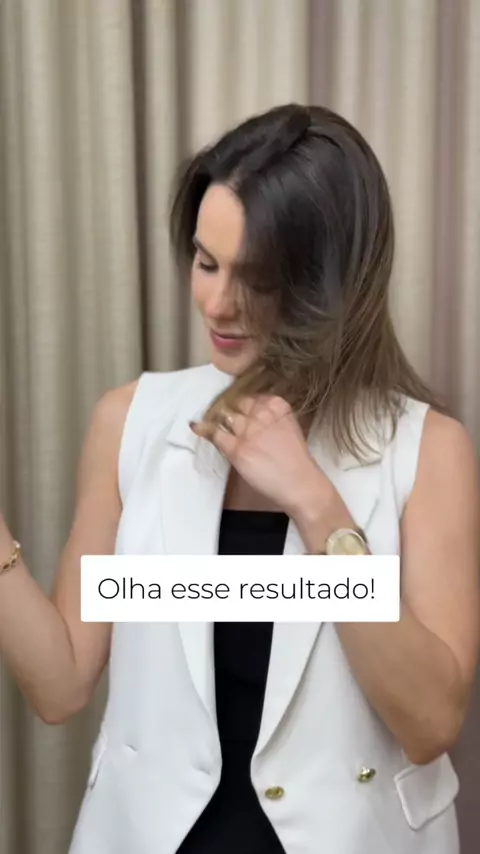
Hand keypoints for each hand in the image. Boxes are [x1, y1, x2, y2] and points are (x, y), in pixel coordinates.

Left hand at [190, 395, 333, 517]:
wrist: (300, 483)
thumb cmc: (296, 459)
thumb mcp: (288, 428)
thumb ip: (271, 418)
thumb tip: (250, 414)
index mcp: (277, 406)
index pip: (252, 396)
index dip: (241, 400)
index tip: (236, 403)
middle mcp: (262, 414)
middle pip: (237, 403)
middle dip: (230, 407)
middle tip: (222, 411)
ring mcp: (248, 431)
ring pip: (225, 417)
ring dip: (218, 417)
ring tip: (211, 419)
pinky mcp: (237, 448)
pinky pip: (216, 434)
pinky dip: (205, 429)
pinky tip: (196, 426)